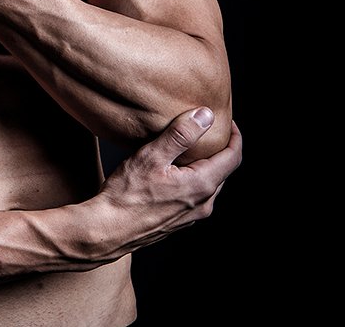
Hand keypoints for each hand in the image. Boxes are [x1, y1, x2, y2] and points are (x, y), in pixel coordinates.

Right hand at [85, 108, 241, 261]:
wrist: (109, 229)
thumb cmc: (127, 193)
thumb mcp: (152, 156)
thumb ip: (181, 135)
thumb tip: (207, 115)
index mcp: (201, 185)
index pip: (233, 158)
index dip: (235, 137)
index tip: (227, 120)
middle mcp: (202, 203)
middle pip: (223, 171)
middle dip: (220, 149)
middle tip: (208, 129)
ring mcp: (191, 215)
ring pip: (209, 184)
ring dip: (206, 164)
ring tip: (191, 147)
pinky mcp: (178, 221)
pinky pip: (195, 195)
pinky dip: (194, 178)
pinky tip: (174, 170)